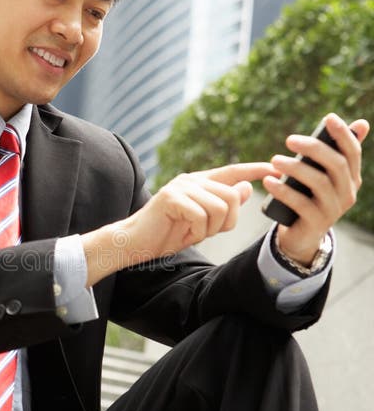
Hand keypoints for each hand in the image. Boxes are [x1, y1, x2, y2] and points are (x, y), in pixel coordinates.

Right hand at [82, 162, 275, 285]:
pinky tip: (183, 233)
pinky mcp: (171, 197)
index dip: (255, 169)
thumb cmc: (167, 234)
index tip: (276, 168)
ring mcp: (181, 186)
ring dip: (211, 229)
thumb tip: (248, 187)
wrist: (135, 243)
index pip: (233, 171)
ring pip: (220, 207)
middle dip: (227, 221)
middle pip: (232, 196)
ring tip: (193, 232)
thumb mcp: (202, 222)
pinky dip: (197, 231)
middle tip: (208, 233)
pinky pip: (201, 216)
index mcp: (199, 183)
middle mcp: (191, 179)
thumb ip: (223, 205)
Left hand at [263, 113, 369, 264]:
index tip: (329, 117)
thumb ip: (334, 152)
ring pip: (319, 183)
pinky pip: (301, 204)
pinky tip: (269, 181)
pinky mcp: (316, 223)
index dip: (343, 134)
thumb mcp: (321, 174)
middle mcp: (347, 193)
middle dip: (314, 149)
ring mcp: (334, 210)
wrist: (301, 234)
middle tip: (289, 140)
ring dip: (295, 169)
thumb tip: (363, 124)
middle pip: (336, 165)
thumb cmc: (309, 196)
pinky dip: (283, 191)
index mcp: (351, 178)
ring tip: (275, 160)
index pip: (353, 152)